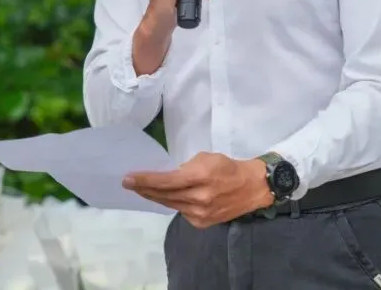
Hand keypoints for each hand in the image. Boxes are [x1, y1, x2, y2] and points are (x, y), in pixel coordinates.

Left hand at [123, 153, 273, 228]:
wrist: (252, 188)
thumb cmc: (228, 168)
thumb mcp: (207, 158)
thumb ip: (186, 168)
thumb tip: (170, 178)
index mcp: (200, 177)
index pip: (166, 181)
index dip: (145, 180)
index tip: (128, 179)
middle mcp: (198, 198)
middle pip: (164, 195)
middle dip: (144, 189)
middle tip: (128, 183)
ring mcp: (199, 213)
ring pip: (170, 204)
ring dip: (155, 196)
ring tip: (143, 189)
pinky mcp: (201, 223)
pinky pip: (180, 211)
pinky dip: (173, 203)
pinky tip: (168, 197)